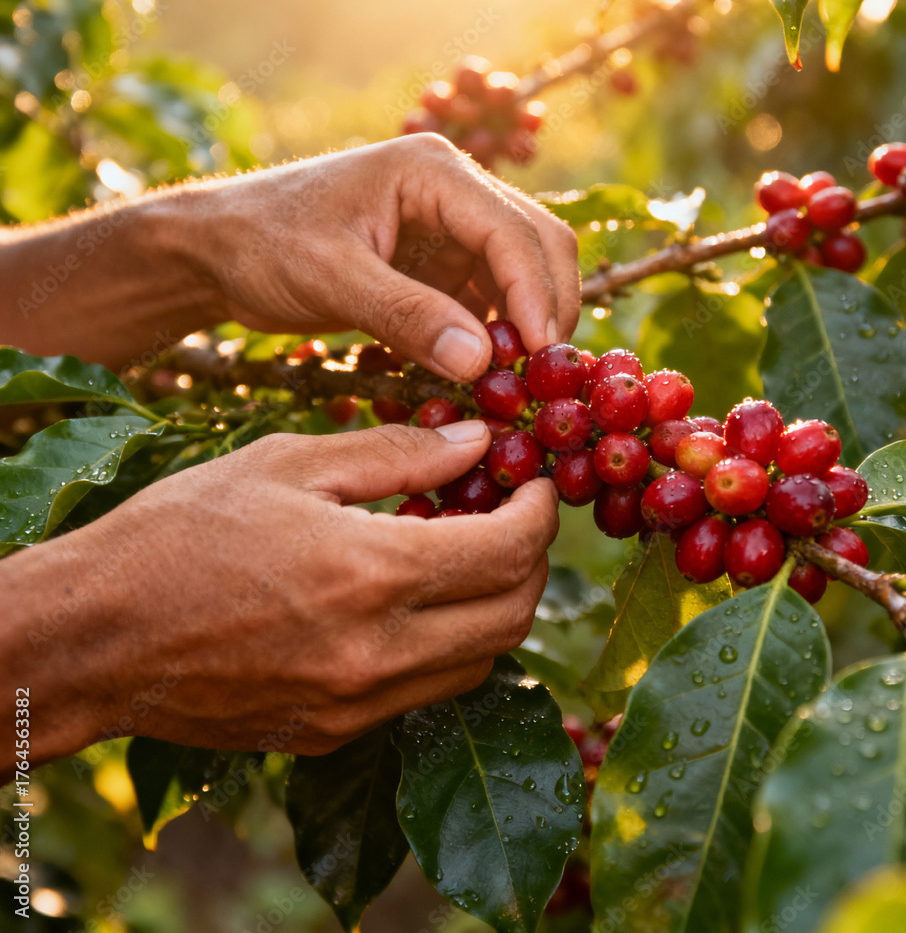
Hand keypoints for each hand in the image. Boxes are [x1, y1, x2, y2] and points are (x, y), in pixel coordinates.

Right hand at [1, 422, 557, 763]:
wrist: (96, 637)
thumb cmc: (182, 532)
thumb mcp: (289, 464)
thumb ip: (397, 454)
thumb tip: (475, 441)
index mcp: (371, 574)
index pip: (509, 549)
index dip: (541, 511)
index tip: (537, 482)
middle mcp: (377, 652)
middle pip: (512, 615)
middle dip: (533, 559)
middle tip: (514, 515)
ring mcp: (358, 704)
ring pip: (480, 661)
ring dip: (497, 605)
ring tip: (470, 553)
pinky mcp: (335, 732)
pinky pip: (428, 691)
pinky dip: (450, 643)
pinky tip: (419, 601)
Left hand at [193, 134, 579, 380]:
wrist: (218, 249)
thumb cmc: (262, 244)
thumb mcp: (330, 277)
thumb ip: (406, 315)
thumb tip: (481, 363)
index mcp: (432, 172)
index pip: (512, 231)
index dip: (535, 294)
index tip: (539, 355)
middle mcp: (454, 192)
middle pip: (537, 245)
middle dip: (546, 308)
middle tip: (540, 375)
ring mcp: (449, 229)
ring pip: (520, 276)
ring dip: (525, 327)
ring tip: (515, 383)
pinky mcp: (437, 266)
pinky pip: (486, 301)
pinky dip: (494, 338)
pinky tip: (483, 375)